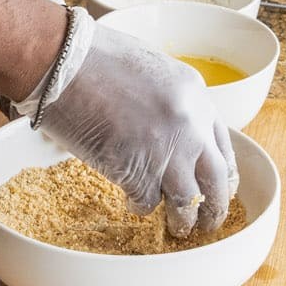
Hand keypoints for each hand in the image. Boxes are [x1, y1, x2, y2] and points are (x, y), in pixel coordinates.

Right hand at [37, 28, 237, 236]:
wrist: (63, 63)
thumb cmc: (95, 58)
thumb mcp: (152, 71)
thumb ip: (171, 104)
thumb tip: (173, 133)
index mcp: (196, 95)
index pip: (223, 146)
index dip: (221, 173)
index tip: (217, 187)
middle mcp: (190, 125)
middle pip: (216, 179)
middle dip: (214, 206)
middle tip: (208, 221)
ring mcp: (166, 151)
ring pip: (188, 200)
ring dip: (182, 219)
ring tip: (177, 227)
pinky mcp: (137, 171)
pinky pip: (148, 202)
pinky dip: (140, 206)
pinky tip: (132, 202)